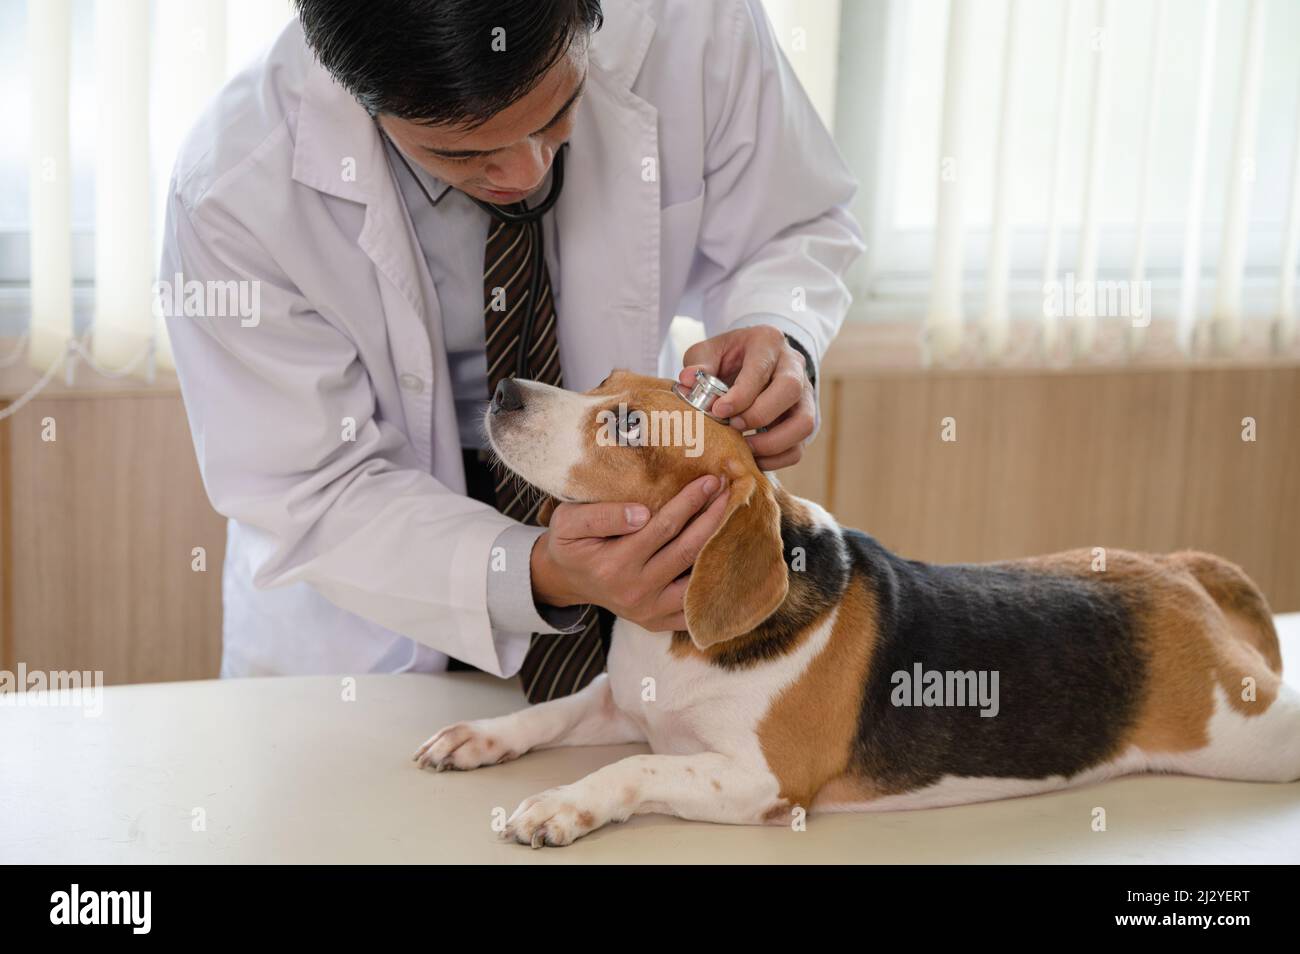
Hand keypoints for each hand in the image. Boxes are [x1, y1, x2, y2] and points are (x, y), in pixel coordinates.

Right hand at [530, 475, 729, 631]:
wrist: (566, 579)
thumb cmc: (570, 543)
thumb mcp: (568, 521)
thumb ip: (601, 515)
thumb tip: (643, 514)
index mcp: (613, 566)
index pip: (663, 527)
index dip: (690, 502)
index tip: (710, 480)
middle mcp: (635, 592)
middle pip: (688, 552)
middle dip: (714, 518)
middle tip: (733, 490)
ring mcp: (650, 612)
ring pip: (699, 579)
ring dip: (722, 548)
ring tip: (737, 518)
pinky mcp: (659, 622)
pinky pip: (697, 605)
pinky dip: (716, 581)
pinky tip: (729, 553)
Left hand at [679, 325, 813, 469]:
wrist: (754, 362)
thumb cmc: (729, 357)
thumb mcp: (710, 351)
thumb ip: (699, 363)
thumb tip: (687, 380)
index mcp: (768, 342)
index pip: (761, 369)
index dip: (740, 395)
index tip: (718, 411)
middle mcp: (794, 366)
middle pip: (790, 390)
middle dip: (759, 415)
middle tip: (733, 426)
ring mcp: (804, 395)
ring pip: (804, 423)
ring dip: (772, 442)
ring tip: (744, 447)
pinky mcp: (803, 421)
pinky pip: (798, 448)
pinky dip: (775, 459)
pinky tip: (750, 457)